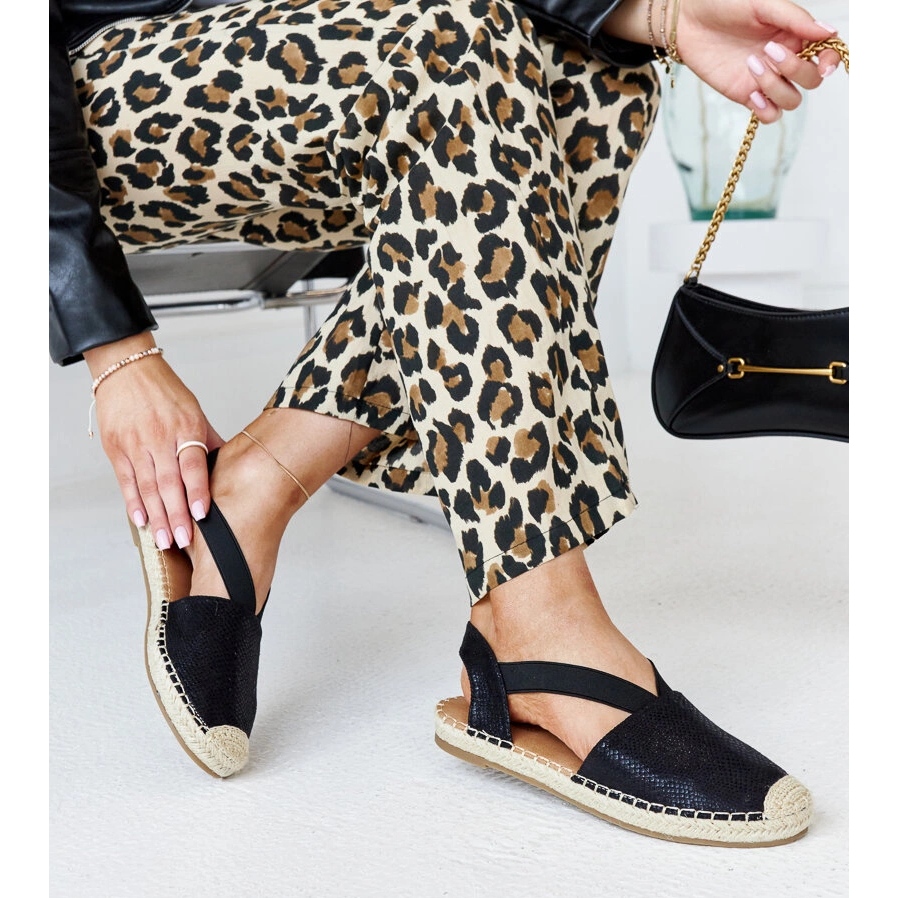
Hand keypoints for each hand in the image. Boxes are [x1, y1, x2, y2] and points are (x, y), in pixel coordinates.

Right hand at [85, 337, 223, 549]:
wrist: (127, 369)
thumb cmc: (166, 391)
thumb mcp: (195, 411)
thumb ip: (210, 441)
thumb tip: (231, 464)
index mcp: (185, 428)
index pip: (193, 466)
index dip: (197, 492)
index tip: (203, 516)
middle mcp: (160, 438)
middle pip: (169, 483)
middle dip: (177, 515)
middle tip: (184, 541)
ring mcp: (136, 444)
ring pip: (147, 487)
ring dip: (157, 516)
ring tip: (165, 539)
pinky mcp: (116, 448)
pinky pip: (126, 481)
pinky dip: (133, 503)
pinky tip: (141, 520)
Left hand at [674, 0, 843, 122]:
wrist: (689, 20)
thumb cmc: (726, 4)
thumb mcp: (764, 4)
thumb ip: (796, 19)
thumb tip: (829, 32)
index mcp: (796, 34)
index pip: (826, 54)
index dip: (830, 61)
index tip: (823, 63)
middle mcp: (785, 59)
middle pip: (811, 80)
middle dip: (795, 69)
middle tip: (768, 50)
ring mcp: (766, 80)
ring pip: (791, 100)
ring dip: (777, 88)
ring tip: (751, 65)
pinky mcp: (745, 95)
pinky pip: (768, 115)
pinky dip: (766, 110)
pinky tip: (752, 95)